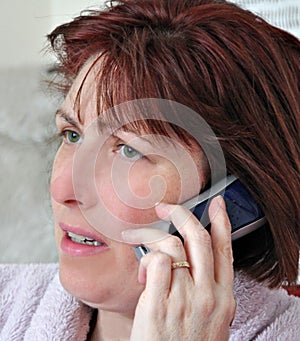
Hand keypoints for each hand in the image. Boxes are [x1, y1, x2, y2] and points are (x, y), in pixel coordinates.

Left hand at [122, 196, 235, 340]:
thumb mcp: (211, 320)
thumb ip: (208, 292)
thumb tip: (196, 265)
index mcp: (223, 298)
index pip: (224, 249)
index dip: (221, 221)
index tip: (216, 203)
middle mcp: (207, 295)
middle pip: (198, 238)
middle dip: (181, 214)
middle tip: (166, 207)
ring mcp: (184, 298)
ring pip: (171, 245)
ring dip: (151, 238)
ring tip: (140, 246)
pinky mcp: (159, 304)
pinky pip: (155, 262)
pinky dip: (145, 260)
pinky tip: (141, 275)